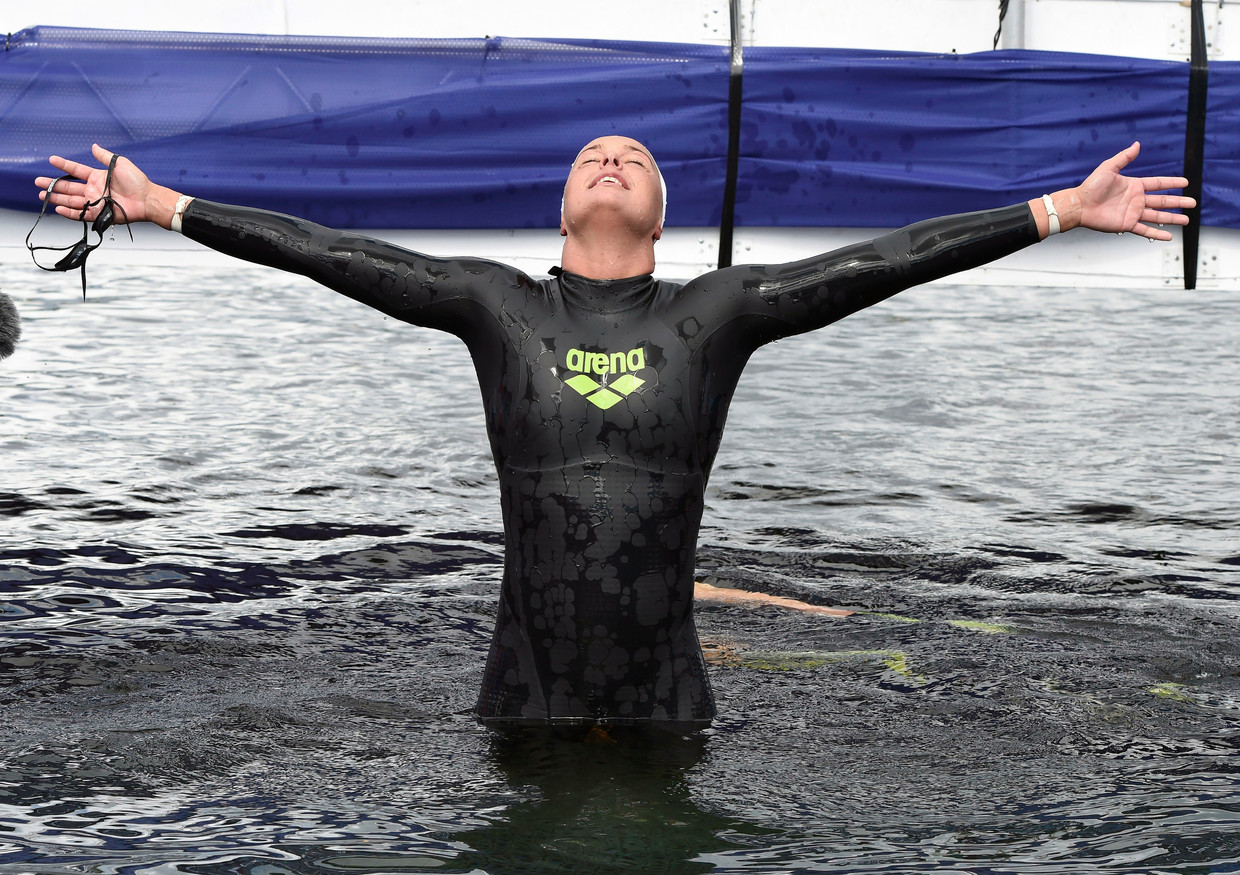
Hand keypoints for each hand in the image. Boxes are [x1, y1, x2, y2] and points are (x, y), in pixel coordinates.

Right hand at [35, 144, 179, 228]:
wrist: (146, 199)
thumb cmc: (137, 181)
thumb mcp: (119, 163)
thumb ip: (104, 156)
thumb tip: (93, 146)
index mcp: (97, 177)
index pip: (76, 170)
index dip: (64, 165)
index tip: (51, 159)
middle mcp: (94, 190)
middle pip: (69, 187)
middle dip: (53, 184)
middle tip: (38, 182)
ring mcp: (95, 202)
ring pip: (71, 200)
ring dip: (57, 198)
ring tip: (43, 195)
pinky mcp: (99, 214)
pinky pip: (80, 214)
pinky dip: (69, 212)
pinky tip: (58, 208)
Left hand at [1070, 142, 1194, 239]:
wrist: (1079, 205)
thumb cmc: (1091, 187)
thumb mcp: (1109, 168)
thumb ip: (1124, 157)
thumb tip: (1137, 144)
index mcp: (1134, 186)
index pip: (1158, 184)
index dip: (1172, 183)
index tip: (1185, 182)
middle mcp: (1136, 200)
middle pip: (1162, 201)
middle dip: (1178, 202)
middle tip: (1192, 203)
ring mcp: (1132, 213)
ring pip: (1157, 216)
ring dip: (1172, 218)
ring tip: (1187, 220)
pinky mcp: (1126, 224)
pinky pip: (1145, 230)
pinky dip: (1157, 234)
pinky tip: (1168, 236)